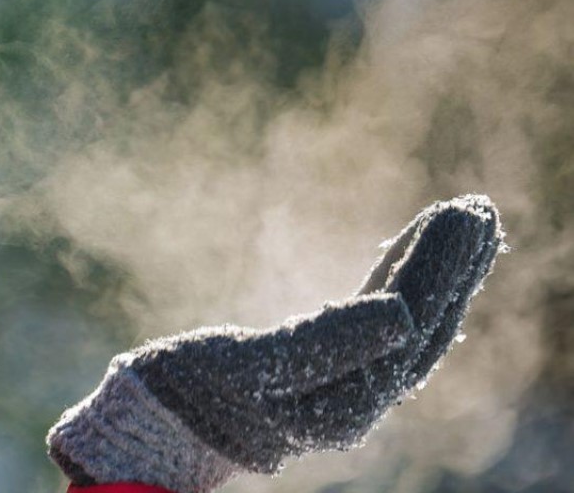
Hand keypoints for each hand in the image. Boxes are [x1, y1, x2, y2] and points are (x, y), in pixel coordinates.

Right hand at [46, 194, 502, 492]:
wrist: (155, 426)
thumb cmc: (190, 391)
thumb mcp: (248, 367)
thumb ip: (325, 344)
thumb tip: (401, 317)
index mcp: (346, 400)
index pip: (409, 319)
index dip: (438, 264)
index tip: (461, 210)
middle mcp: (357, 402)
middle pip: (422, 323)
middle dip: (451, 265)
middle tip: (478, 207)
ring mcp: (343, 390)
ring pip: (406, 325)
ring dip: (433, 273)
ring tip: (459, 223)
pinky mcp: (321, 374)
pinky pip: (376, 327)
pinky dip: (396, 286)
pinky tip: (403, 264)